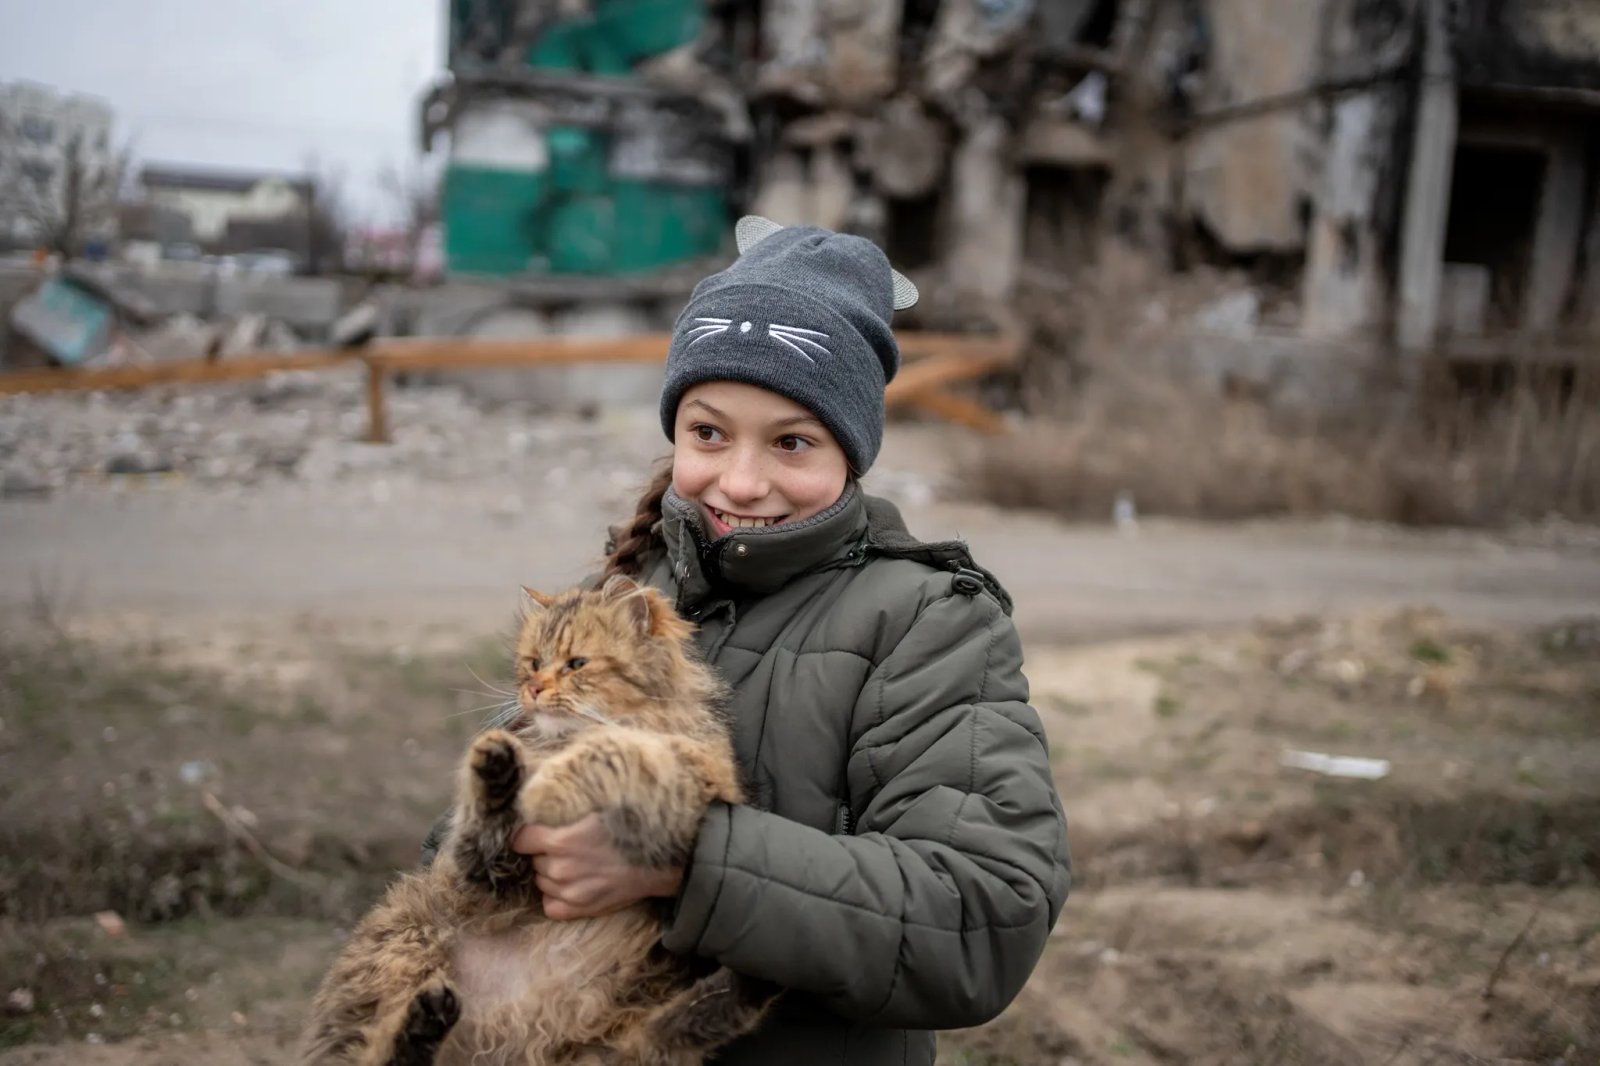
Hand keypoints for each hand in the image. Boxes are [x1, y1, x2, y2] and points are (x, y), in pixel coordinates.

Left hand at [512, 814, 684, 920]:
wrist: (659, 861)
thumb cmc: (631, 829)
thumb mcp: (597, 809)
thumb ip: (568, 812)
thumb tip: (545, 803)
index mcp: (560, 841)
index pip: (521, 840)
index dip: (529, 835)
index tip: (537, 833)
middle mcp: (560, 869)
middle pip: (534, 860)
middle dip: (545, 853)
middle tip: (566, 846)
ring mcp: (569, 892)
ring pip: (542, 881)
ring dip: (551, 873)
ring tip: (573, 865)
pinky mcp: (579, 909)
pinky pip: (550, 906)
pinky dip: (555, 897)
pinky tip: (569, 886)